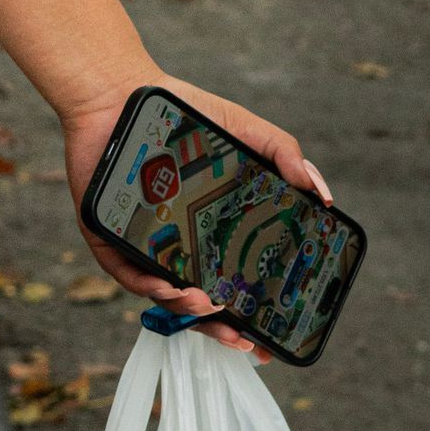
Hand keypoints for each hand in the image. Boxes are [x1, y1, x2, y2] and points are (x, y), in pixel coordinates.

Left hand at [58, 73, 329, 359]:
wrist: (122, 90)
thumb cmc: (184, 113)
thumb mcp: (243, 129)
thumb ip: (284, 154)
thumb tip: (324, 195)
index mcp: (207, 232)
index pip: (233, 284)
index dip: (250, 316)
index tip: (267, 340)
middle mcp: (174, 245)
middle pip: (198, 302)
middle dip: (219, 328)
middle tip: (241, 339)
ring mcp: (139, 244)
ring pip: (161, 294)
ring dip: (186, 309)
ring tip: (208, 305)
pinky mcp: (105, 235)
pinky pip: (123, 271)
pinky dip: (146, 284)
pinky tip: (166, 285)